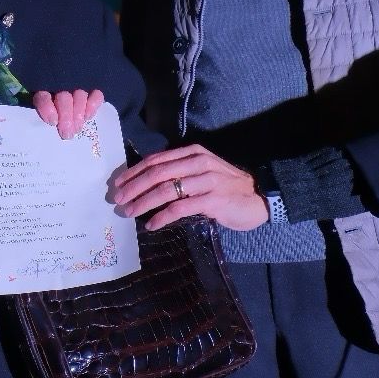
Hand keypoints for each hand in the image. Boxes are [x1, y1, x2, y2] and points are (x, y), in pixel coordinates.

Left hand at [33, 89, 103, 139]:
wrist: (72, 103)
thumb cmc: (53, 111)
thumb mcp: (42, 111)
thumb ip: (45, 111)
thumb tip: (51, 124)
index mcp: (43, 90)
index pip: (43, 96)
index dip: (47, 108)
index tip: (53, 122)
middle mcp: (60, 85)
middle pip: (64, 98)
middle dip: (66, 117)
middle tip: (67, 133)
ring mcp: (78, 85)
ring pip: (80, 96)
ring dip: (78, 114)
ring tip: (77, 128)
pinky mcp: (93, 88)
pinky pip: (96, 94)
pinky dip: (93, 105)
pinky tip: (87, 117)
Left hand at [108, 144, 267, 230]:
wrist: (260, 197)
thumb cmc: (228, 187)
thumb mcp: (203, 172)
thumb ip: (181, 173)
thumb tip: (148, 184)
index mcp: (193, 153)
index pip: (157, 160)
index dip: (134, 172)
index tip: (118, 183)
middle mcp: (198, 163)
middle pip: (157, 173)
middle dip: (134, 187)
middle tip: (118, 199)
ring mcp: (206, 180)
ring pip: (166, 190)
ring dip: (143, 202)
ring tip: (129, 212)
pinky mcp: (213, 200)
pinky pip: (181, 208)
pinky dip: (163, 217)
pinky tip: (152, 224)